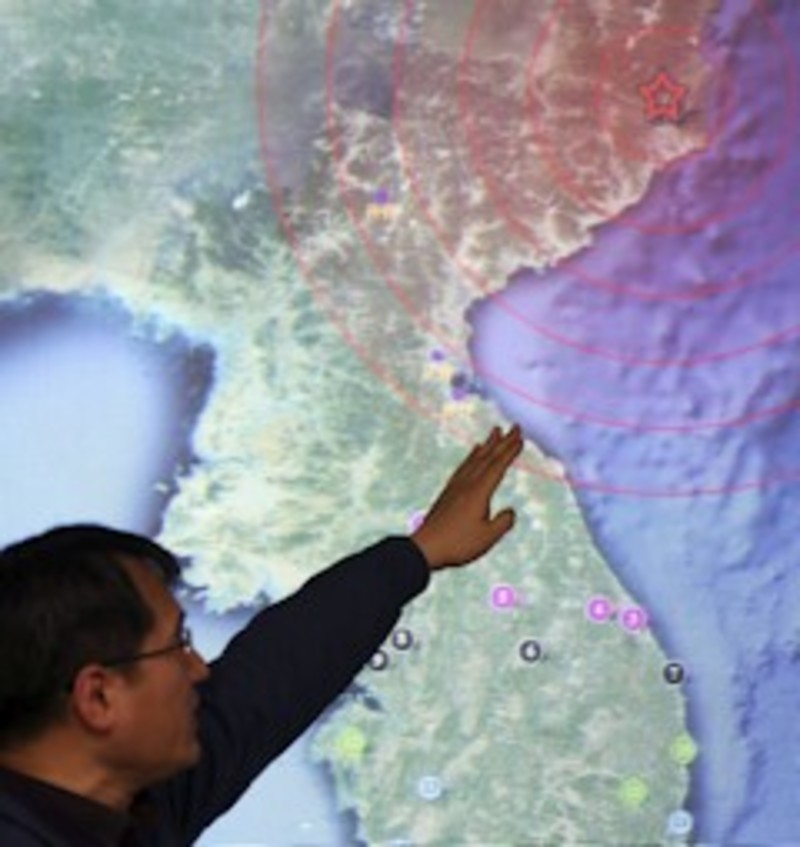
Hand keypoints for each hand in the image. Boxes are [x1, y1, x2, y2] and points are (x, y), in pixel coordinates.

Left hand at [411, 425, 522, 569]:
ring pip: (474, 459)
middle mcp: (467, 484)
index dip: (510, 451)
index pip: (498, 466)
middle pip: (487, 457)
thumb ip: (503, 522)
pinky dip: (471, 456)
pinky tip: (474, 453)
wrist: (425, 548)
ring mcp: (456, 486)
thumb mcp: (487, 538)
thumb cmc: (457, 544)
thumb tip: (510, 511)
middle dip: (503, 441)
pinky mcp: (448, 492)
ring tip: (494, 432)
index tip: (520, 437)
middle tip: (514, 426)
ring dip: (487, 444)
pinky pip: (463, 467)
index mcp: (478, 492)